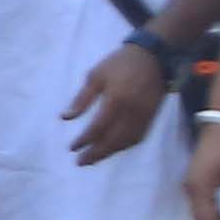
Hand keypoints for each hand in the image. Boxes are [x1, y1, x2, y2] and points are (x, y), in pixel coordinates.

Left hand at [61, 40, 169, 165]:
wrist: (153, 57)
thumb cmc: (119, 64)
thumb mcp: (95, 76)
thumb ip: (81, 99)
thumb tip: (66, 118)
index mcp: (116, 100)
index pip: (98, 128)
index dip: (84, 141)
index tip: (72, 148)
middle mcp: (132, 112)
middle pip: (113, 140)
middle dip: (96, 153)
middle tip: (81, 162)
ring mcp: (145, 116)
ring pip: (126, 142)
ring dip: (109, 152)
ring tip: (94, 159)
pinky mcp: (152, 117)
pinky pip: (138, 137)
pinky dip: (124, 146)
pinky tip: (113, 149)